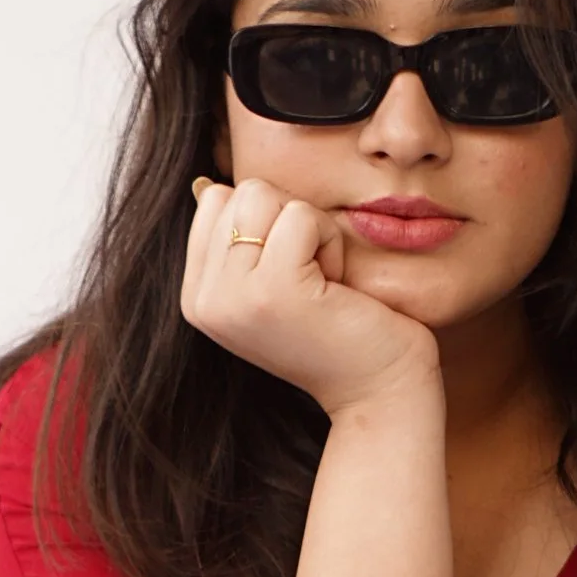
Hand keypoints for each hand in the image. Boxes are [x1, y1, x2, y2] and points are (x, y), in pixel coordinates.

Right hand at [183, 175, 438, 419]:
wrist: (378, 393)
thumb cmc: (340, 331)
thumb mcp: (270, 285)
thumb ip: (239, 241)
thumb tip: (206, 183)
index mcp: (198, 297)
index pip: (216, 199)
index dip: (270, 220)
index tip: (294, 274)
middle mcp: (205, 300)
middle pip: (242, 191)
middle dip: (291, 220)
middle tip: (313, 279)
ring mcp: (233, 297)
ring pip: (265, 195)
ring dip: (311, 228)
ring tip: (324, 282)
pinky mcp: (273, 291)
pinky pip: (301, 216)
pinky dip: (331, 241)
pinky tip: (337, 287)